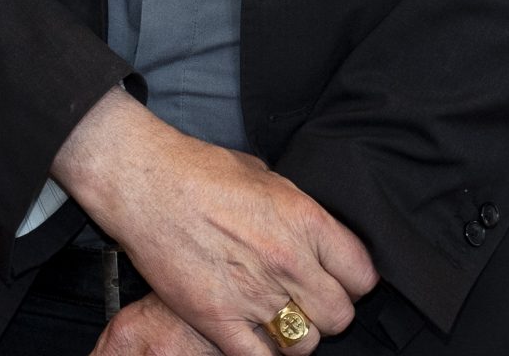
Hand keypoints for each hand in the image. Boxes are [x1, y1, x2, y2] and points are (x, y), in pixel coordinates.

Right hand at [54, 90, 375, 354]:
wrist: (145, 182)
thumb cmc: (202, 171)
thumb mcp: (268, 179)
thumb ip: (300, 215)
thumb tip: (319, 239)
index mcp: (307, 221)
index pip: (362, 276)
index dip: (354, 281)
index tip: (341, 280)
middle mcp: (288, 262)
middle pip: (340, 315)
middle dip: (328, 310)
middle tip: (308, 300)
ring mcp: (253, 295)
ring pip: (305, 344)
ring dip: (297, 335)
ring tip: (280, 319)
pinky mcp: (217, 320)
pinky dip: (264, 353)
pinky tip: (255, 336)